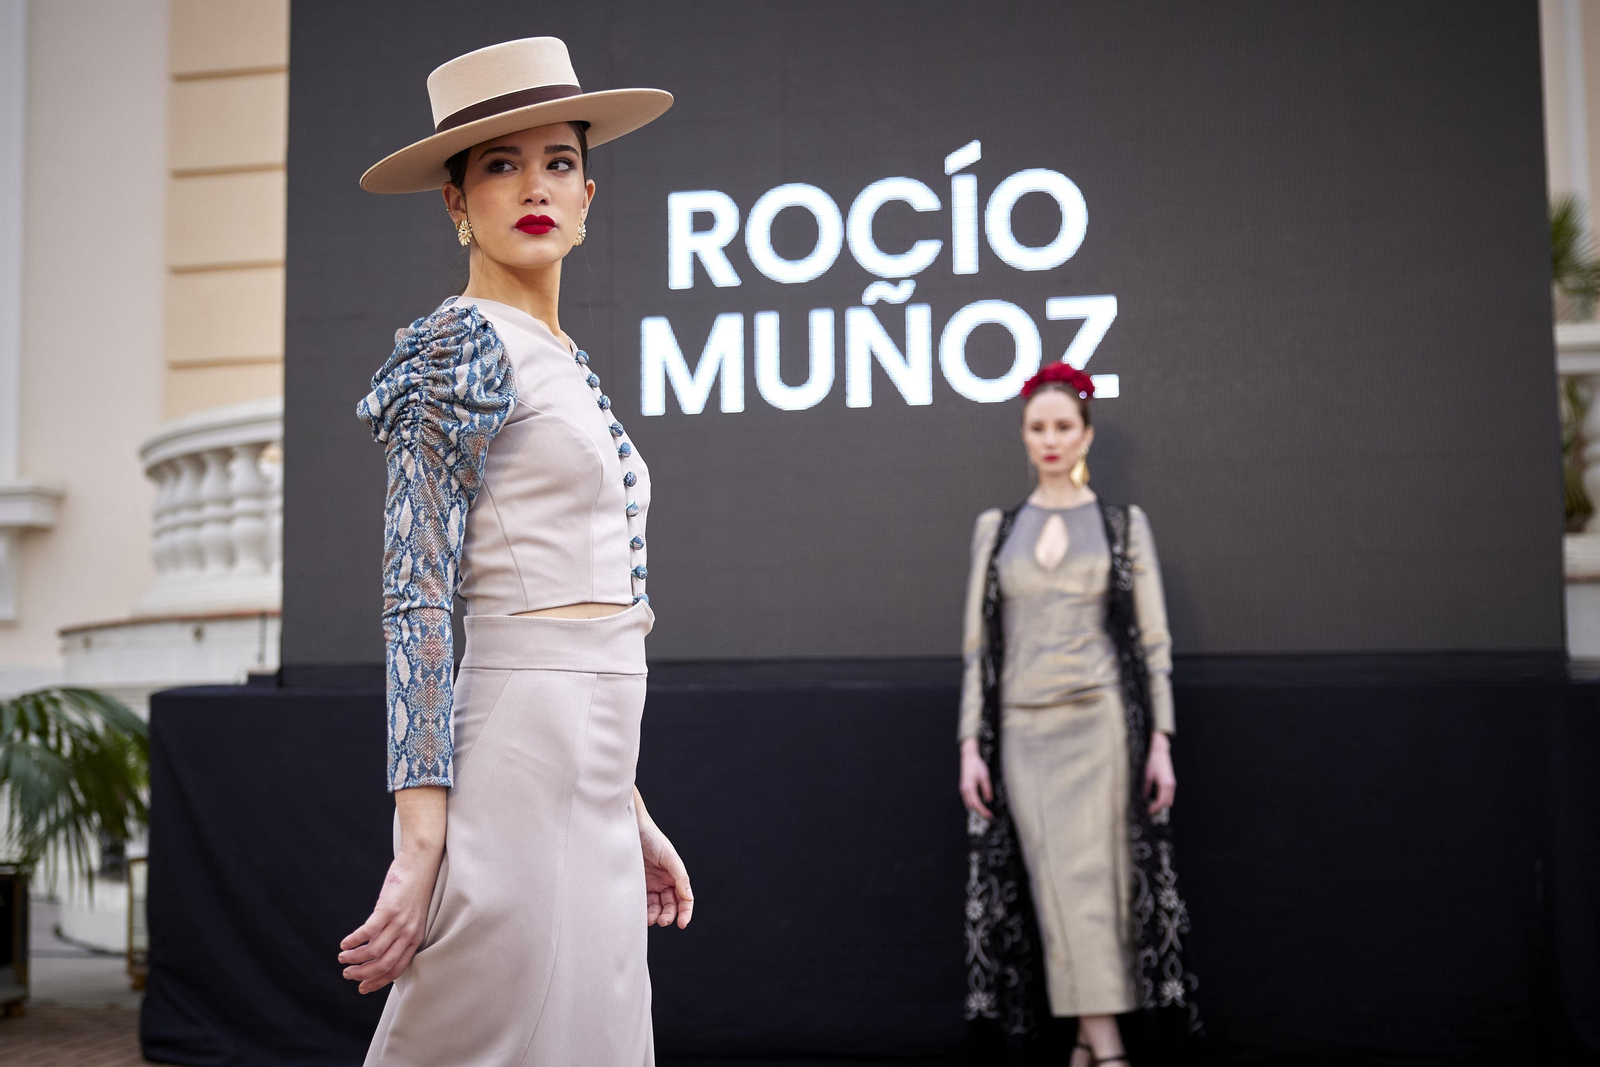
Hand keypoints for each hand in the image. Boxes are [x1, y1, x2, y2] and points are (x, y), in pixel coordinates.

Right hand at [338, 846, 442, 993]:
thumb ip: (398, 934)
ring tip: (343, 957)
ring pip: (374, 951)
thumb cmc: (413, 889)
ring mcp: (400, 921)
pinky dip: (354, 941)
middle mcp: (409, 932)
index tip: (362, 988)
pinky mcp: (389, 908)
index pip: (397, 969)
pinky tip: (345, 943)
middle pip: (384, 964)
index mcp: (416, 937)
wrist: (422, 862)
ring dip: (354, 958)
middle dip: (363, 974)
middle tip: (348, 974)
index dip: (378, 981)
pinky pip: (367, 932)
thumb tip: (376, 950)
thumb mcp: (411, 916)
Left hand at [639, 817, 694, 928]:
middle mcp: (663, 882)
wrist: (629, 829)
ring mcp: (649, 885)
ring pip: (656, 907)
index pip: (684, 899)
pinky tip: (641, 915)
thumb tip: (688, 897)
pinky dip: (643, 911)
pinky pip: (641, 903)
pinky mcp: (635, 886)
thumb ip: (680, 876)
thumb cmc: (651, 838)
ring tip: (651, 920)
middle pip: (670, 906)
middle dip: (669, 916)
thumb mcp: (669, 856)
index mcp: (675, 876)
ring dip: (656, 916)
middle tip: (663, 921)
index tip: (682, 923)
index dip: (685, 912)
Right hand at [959, 738, 992, 818]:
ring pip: (969, 804)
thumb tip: (988, 800)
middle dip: (980, 812)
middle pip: (972, 806)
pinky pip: (968, 799)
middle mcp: (964, 790)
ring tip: (986, 810)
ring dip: (976, 808)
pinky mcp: (964, 788)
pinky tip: (980, 803)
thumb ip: (987, 789)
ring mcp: (963, 789)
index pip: (976, 804)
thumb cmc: (976, 765)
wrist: (969, 758)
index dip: (983, 811)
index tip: (989, 815)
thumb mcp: (985, 777)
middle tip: (989, 815)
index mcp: (970, 788)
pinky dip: (974, 803)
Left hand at [1144, 731, 1175, 814]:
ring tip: (1151, 805)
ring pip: (1169, 799)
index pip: (1160, 802)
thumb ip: (1146, 788)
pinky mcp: (1172, 782)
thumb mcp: (1147, 776)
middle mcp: (1170, 785)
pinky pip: (1169, 794)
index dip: (1154, 808)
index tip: (1148, 812)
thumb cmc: (1153, 762)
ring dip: (1162, 804)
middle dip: (1158, 808)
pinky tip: (1155, 798)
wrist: (1160, 752)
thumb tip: (1143, 798)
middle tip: (1149, 811)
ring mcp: (1172, 784)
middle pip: (1166, 803)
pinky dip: (1163, 798)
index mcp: (1165, 784)